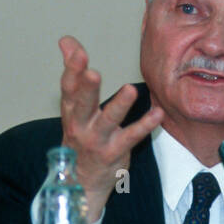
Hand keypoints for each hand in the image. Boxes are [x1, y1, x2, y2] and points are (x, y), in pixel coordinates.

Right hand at [58, 36, 165, 221]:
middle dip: (87, 88)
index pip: (68, 87)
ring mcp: (97, 140)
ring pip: (108, 121)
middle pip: (82, 104)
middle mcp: (80, 125)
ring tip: (130, 90)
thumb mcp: (73, 106)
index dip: (72, 69)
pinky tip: (157, 113)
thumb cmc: (79, 137)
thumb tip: (66, 41)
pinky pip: (132, 137)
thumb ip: (74, 72)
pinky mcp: (115, 152)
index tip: (76, 51)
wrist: (81, 182)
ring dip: (119, 106)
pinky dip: (145, 125)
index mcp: (70, 111)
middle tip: (93, 72)